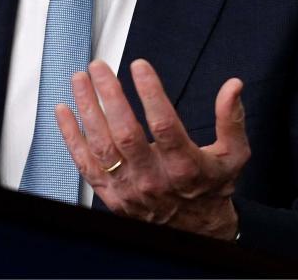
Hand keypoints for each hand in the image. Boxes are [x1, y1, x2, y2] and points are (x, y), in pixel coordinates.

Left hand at [54, 59, 248, 240]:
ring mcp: (128, 188)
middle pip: (125, 132)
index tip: (140, 66)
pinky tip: (64, 111)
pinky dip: (70, 136)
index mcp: (184, 166)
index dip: (151, 93)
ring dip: (87, 108)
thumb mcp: (233, 155)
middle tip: (100, 67)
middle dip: (109, 95)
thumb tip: (233, 86)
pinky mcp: (111, 195)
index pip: (164, 125)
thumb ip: (231, 120)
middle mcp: (153, 178)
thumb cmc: (211, 187)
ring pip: (101, 145)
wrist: (196, 232)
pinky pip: (84, 164)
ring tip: (80, 79)